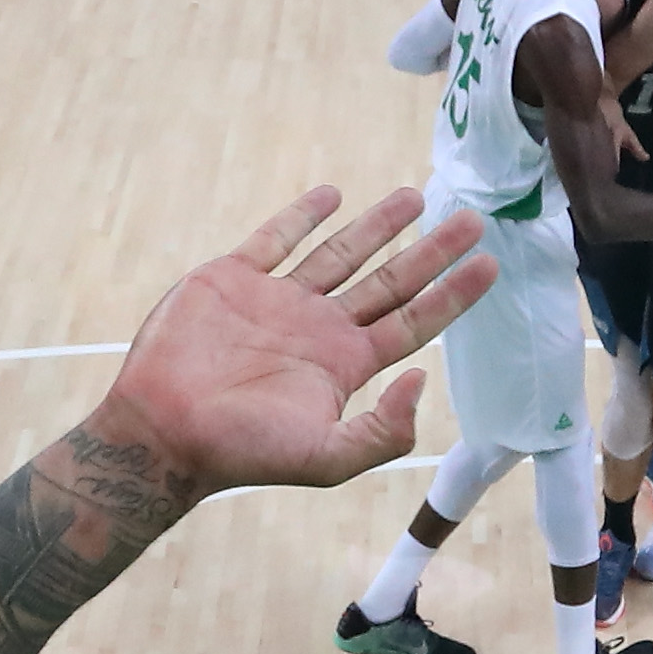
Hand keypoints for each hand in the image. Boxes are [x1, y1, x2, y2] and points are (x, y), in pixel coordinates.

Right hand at [94, 189, 488, 502]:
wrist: (163, 430)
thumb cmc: (242, 451)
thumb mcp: (328, 459)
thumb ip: (384, 429)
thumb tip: (424, 377)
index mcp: (344, 365)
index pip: (413, 323)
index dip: (453, 294)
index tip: (489, 264)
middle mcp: (318, 329)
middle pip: (390, 281)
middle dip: (431, 252)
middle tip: (471, 219)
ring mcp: (277, 301)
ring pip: (340, 253)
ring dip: (378, 225)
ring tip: (415, 197)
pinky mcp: (234, 279)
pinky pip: (276, 238)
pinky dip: (303, 215)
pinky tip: (333, 194)